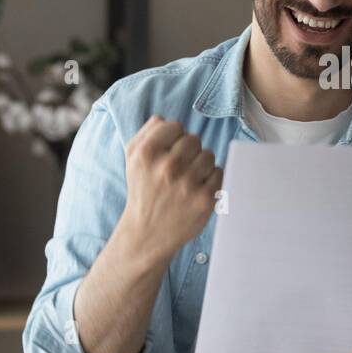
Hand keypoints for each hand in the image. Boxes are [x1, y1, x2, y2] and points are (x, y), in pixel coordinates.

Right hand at [116, 115, 221, 267]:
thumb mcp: (132, 159)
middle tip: (178, 170)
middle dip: (188, 152)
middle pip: (194, 139)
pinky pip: (219, 172)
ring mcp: (188, 183)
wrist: (147, 233)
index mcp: (147, 153)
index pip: (175, 126)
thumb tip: (165, 119)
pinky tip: (196, 191)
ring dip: (201, 166)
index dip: (173, 139)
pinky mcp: (205, 199)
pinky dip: (211, 180)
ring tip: (187, 181)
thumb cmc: (143, 190)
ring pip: (208, 155)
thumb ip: (146, 132)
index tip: (168, 153)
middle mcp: (167, 167)